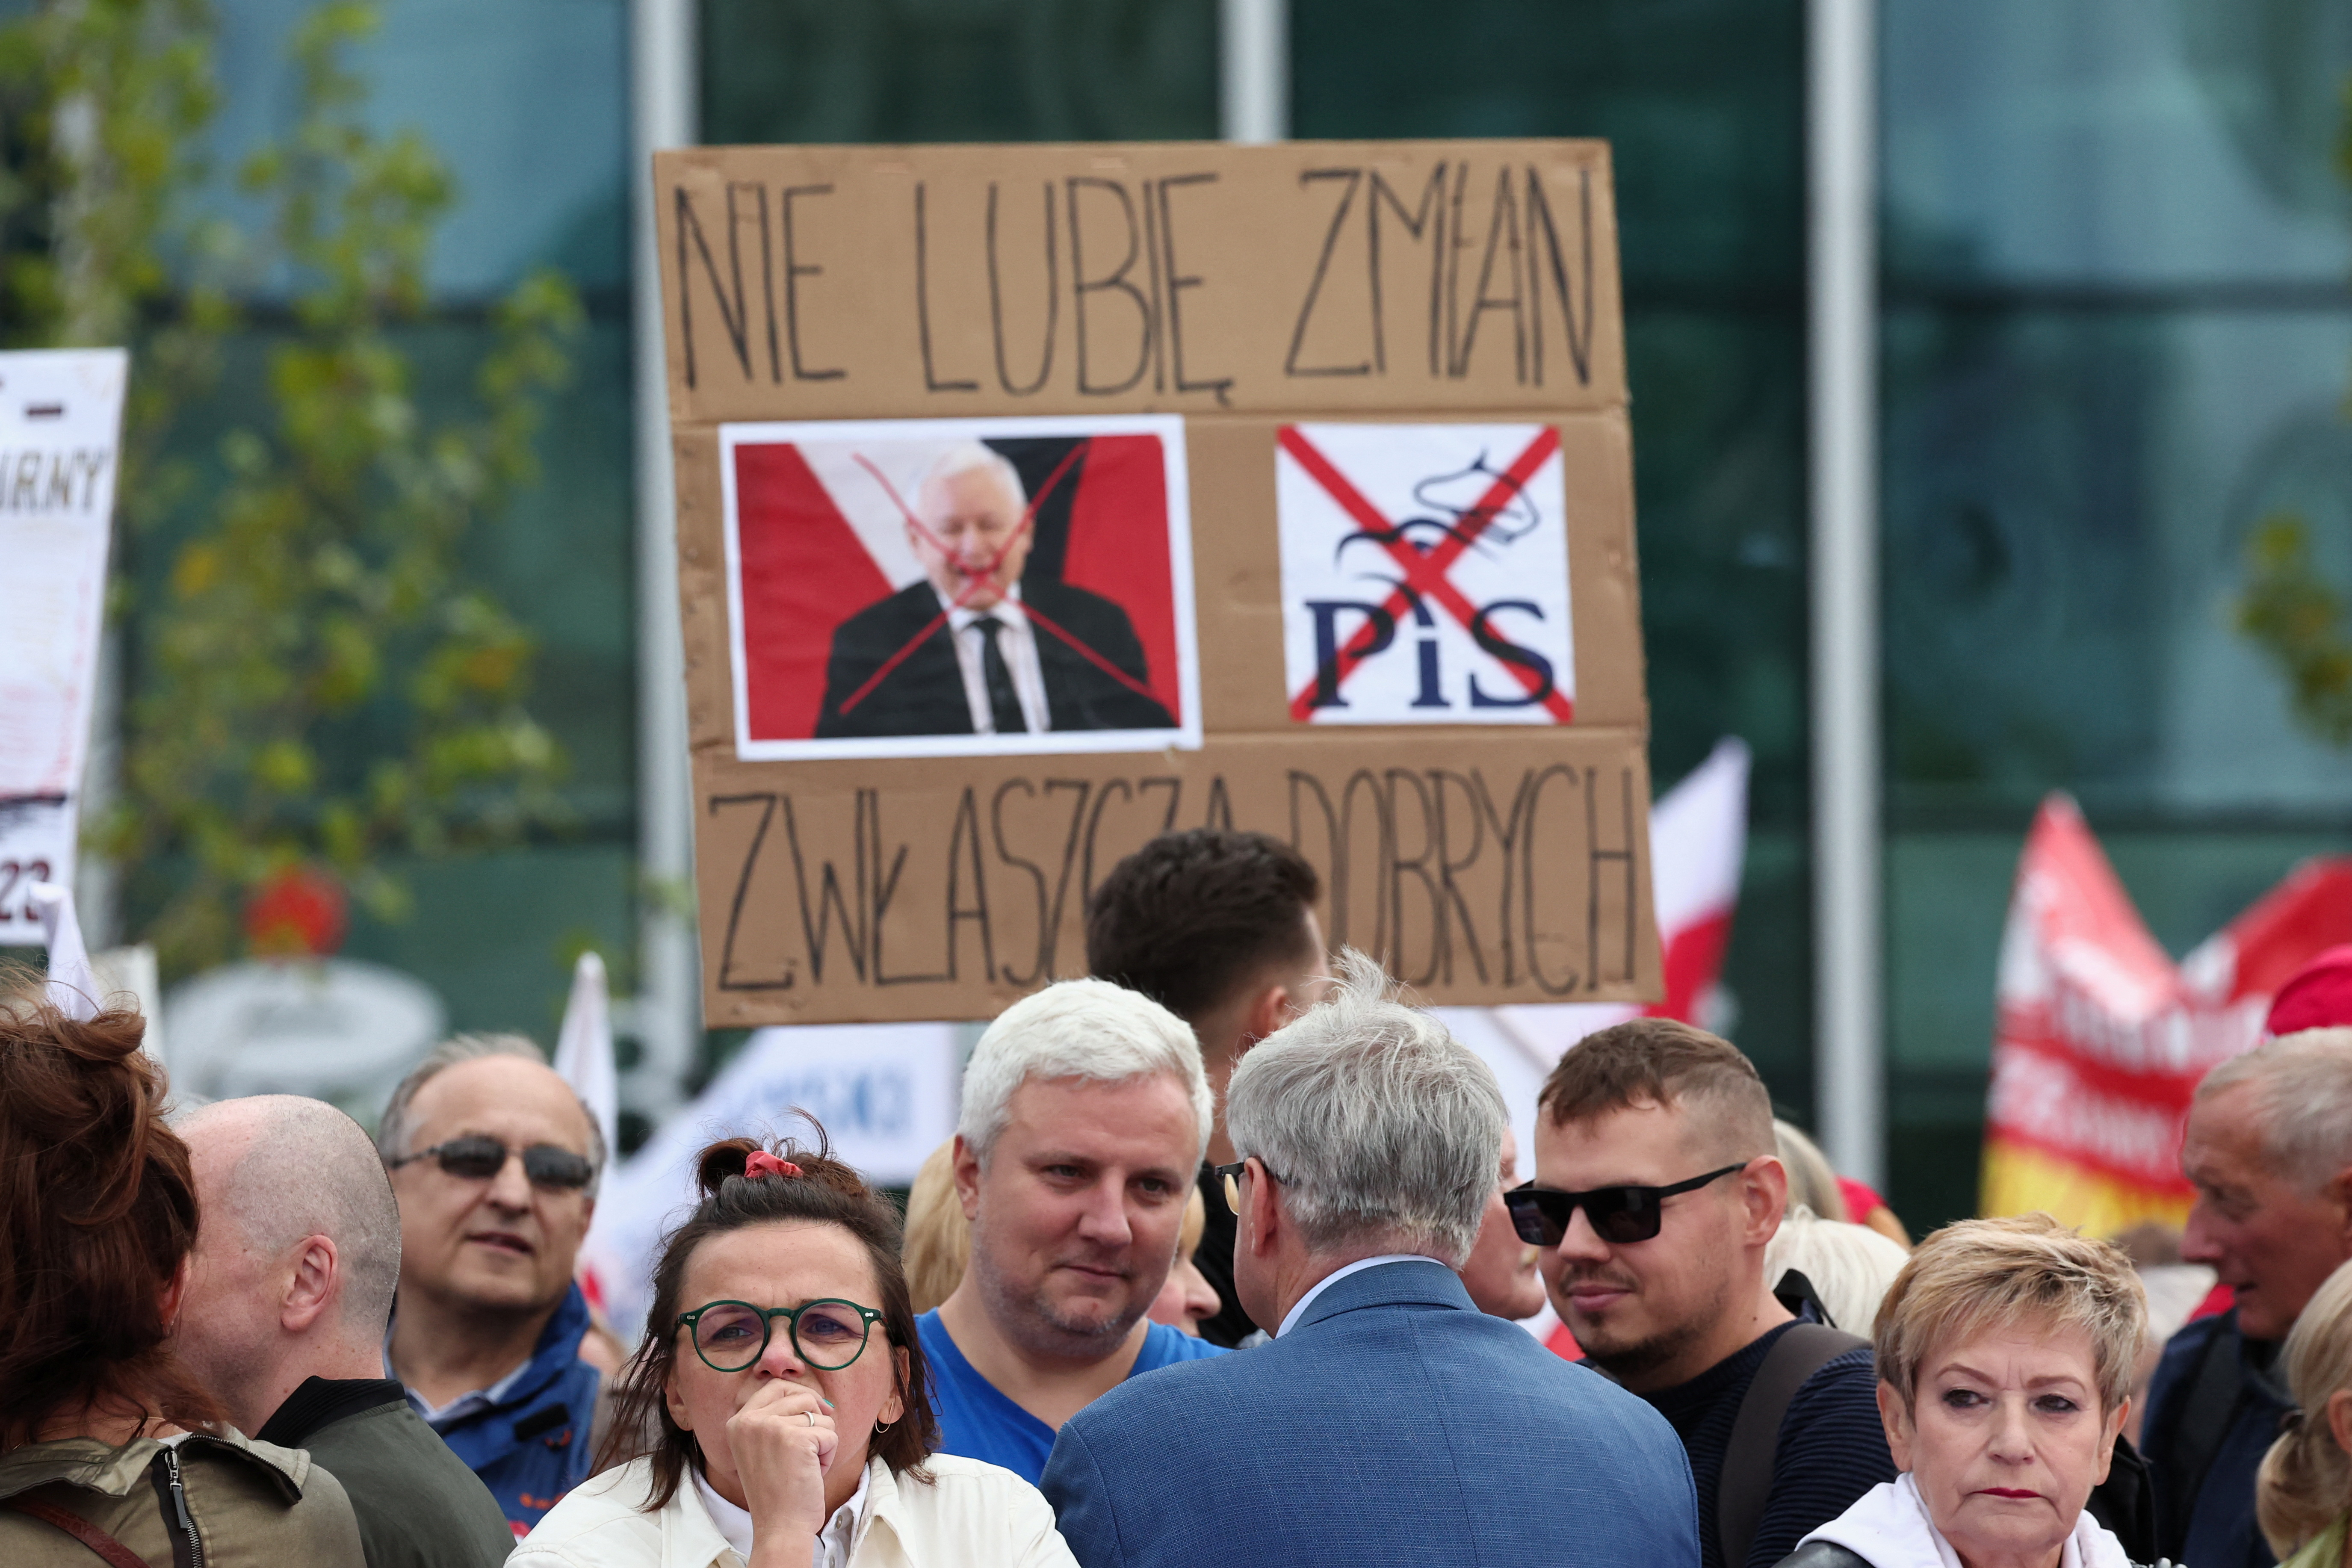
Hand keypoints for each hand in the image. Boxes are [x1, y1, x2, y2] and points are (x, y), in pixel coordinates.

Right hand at [725, 1378, 835, 1553]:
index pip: (775, 1386)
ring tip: (807, 1466)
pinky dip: (830, 1455)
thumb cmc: (778, 1490)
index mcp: (738, 1422)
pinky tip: (813, 1473)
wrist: (780, 1526)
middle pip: (801, 1395)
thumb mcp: (763, 1447)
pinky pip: (830, 1434)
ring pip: (820, 1415)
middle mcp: (750, 1420)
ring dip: (823, 1441)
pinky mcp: (795, 1439)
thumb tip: (814, 1396)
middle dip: (815, 1418)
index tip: (814, 1413)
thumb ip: (775, 1419)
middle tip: (810, 1447)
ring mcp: (771, 1428)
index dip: (800, 1396)